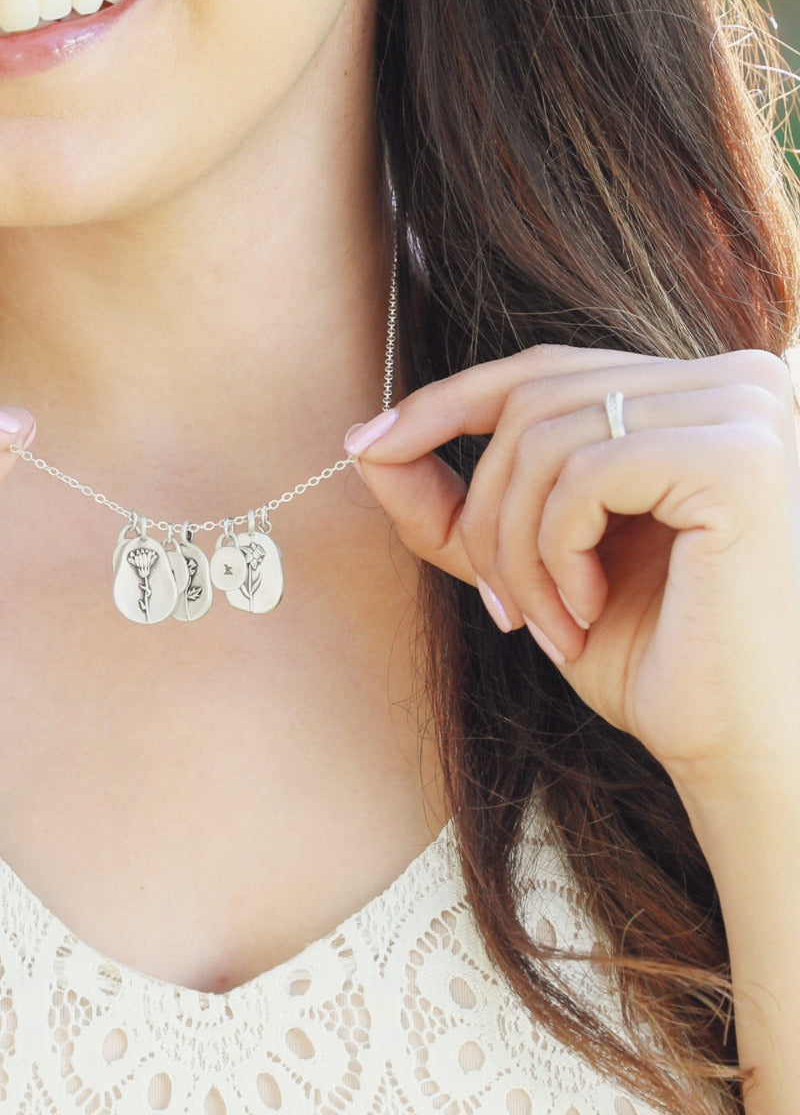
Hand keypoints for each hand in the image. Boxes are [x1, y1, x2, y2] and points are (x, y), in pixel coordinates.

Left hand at [351, 344, 799, 805]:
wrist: (736, 745)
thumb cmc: (646, 655)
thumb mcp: (530, 564)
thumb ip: (456, 504)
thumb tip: (367, 443)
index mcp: (692, 395)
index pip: (541, 369)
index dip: (444, 403)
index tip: (368, 445)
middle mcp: (734, 381)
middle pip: (529, 400)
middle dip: (481, 511)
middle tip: (496, 607)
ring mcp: (747, 411)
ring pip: (544, 439)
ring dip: (513, 549)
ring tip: (544, 623)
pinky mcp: (739, 458)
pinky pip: (582, 475)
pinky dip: (555, 553)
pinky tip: (588, 612)